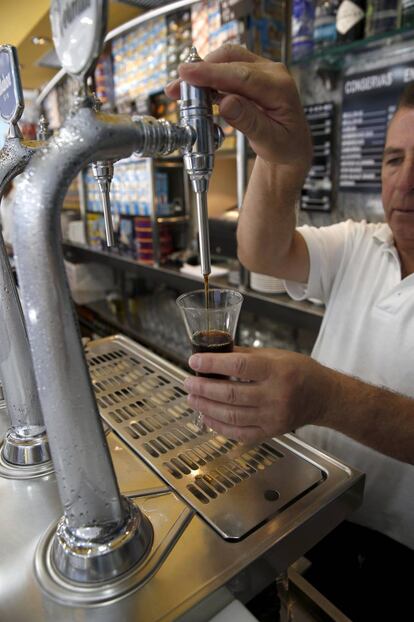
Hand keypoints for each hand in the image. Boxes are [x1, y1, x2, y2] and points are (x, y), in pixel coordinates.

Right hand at [165, 44, 311, 174]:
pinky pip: (225, 70)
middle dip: (201, 71)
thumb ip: (249, 122)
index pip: (242, 75)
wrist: (291, 147)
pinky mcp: (249, 76)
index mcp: (280, 87)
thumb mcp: (269, 141)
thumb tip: (227, 103)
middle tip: (176, 87)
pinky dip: (207, 80)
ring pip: (225, 61)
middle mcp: (272, 72)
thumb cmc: (285, 146)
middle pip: (231, 60)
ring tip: (179, 91)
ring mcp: (260, 71)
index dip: (212, 73)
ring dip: (201, 74)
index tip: (187, 74)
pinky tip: (193, 93)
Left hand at [183, 347, 333, 442]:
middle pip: (231, 393)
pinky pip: (239, 433)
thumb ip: (244, 355)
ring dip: (206, 407)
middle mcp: (276, 395)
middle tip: (188, 382)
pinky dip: (219, 426)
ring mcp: (273, 416)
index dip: (213, 363)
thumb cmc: (300, 371)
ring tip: (192, 398)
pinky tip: (206, 417)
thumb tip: (214, 353)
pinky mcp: (271, 432)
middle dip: (204, 387)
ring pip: (232, 415)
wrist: (323, 397)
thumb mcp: (275, 355)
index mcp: (277, 370)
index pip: (238, 365)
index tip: (194, 361)